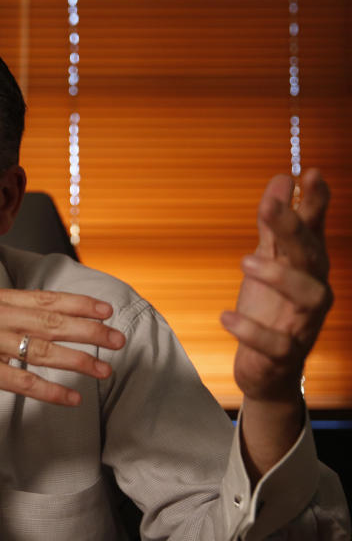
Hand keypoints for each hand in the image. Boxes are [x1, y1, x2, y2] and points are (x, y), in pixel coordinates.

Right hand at [0, 288, 125, 457]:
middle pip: (52, 322)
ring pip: (43, 350)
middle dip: (90, 331)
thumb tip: (45, 321)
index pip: (46, 300)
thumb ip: (5, 318)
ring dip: (79, 361)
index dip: (80, 304)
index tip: (108, 310)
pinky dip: (51, 391)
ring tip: (105, 370)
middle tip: (119, 340)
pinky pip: (23, 381)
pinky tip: (72, 398)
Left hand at [220, 170, 331, 402]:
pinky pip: (275, 343)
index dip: (316, 202)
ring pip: (309, 297)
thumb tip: (282, 180)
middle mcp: (313, 291)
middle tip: (270, 203)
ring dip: (279, 276)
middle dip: (293, 228)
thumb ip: (273, 226)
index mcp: (308, 267)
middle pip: (310, 255)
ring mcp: (302, 323)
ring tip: (245, 261)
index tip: (310, 172)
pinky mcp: (283, 353)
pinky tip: (226, 317)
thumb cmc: (271, 308)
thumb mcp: (269, 261)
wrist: (268, 368)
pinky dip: (251, 329)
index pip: (315, 229)